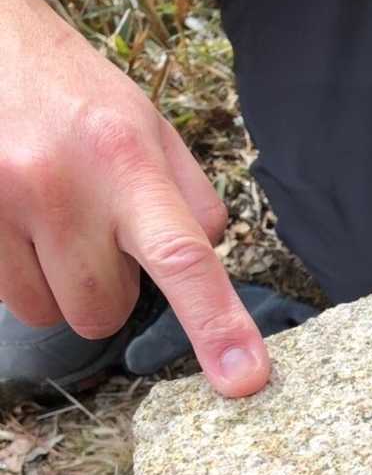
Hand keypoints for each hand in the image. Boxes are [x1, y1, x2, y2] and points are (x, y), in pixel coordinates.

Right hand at [0, 0, 268, 395]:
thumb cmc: (73, 93)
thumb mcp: (149, 127)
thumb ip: (191, 201)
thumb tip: (210, 267)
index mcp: (127, 160)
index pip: (184, 257)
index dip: (217, 326)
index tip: (245, 380)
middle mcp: (61, 186)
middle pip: (103, 311)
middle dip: (107, 287)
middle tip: (95, 230)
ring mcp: (1, 204)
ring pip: (47, 312)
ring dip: (56, 283)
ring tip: (50, 218)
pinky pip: (5, 296)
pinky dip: (17, 271)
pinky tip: (18, 217)